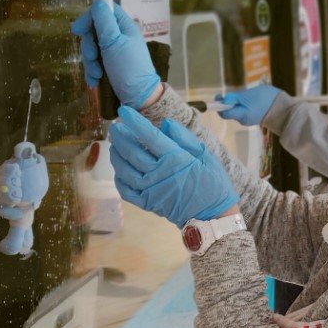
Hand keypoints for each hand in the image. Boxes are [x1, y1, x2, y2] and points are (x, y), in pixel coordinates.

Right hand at [71, 0, 160, 108]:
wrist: (139, 98)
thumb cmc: (128, 69)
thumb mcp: (114, 42)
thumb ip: (104, 21)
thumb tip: (99, 2)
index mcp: (124, 27)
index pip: (104, 10)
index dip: (89, 17)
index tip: (77, 30)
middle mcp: (120, 37)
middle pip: (94, 30)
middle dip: (89, 46)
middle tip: (93, 58)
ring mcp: (115, 52)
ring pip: (92, 48)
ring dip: (90, 62)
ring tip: (97, 74)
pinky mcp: (111, 65)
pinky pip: (95, 63)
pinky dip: (93, 71)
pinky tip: (96, 81)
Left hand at [108, 106, 238, 226]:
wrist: (213, 216)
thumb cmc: (213, 184)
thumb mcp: (206, 156)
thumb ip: (186, 138)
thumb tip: (166, 123)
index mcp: (176, 159)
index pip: (149, 136)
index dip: (134, 122)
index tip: (124, 111)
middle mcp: (160, 173)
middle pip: (132, 151)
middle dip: (120, 137)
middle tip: (114, 128)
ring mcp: (151, 190)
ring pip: (125, 169)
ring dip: (116, 156)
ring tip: (114, 146)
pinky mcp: (148, 203)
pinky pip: (126, 190)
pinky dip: (119, 179)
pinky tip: (119, 170)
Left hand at [215, 85, 280, 125]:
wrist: (284, 108)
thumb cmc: (265, 100)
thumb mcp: (248, 96)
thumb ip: (235, 98)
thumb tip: (223, 100)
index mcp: (241, 115)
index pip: (224, 113)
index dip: (220, 105)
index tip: (219, 96)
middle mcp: (243, 120)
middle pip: (231, 111)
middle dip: (231, 102)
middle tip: (235, 93)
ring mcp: (250, 119)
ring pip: (239, 110)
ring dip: (239, 102)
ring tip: (248, 95)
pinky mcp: (256, 117)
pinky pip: (246, 111)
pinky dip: (246, 105)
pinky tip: (253, 99)